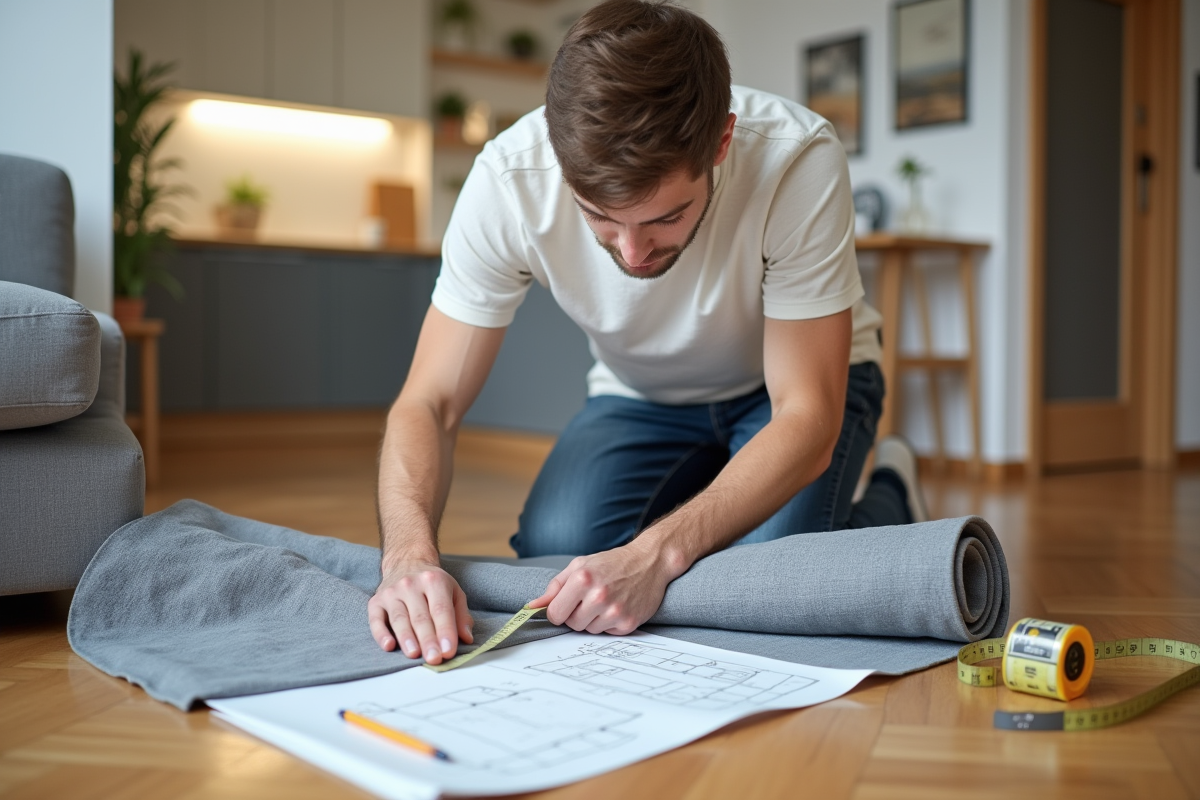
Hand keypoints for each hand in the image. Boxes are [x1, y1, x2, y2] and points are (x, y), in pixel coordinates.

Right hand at [368, 561, 472, 664]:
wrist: (406, 562)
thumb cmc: (433, 584)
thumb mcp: (454, 592)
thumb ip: (461, 616)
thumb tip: (466, 638)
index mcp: (434, 581)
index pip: (441, 609)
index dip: (445, 631)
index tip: (448, 651)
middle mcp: (411, 585)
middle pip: (420, 617)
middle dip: (428, 640)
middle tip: (434, 659)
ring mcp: (392, 592)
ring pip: (399, 619)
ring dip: (407, 638)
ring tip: (414, 654)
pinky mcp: (376, 601)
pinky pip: (376, 620)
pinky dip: (381, 634)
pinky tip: (389, 646)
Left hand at [529, 541, 681, 634]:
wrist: (649, 561)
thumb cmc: (611, 563)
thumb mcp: (580, 565)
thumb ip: (555, 587)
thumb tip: (532, 606)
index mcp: (582, 579)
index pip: (555, 613)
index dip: (559, 610)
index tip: (567, 604)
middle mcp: (598, 596)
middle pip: (572, 624)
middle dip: (577, 615)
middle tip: (590, 599)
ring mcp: (614, 611)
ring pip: (589, 631)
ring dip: (594, 620)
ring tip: (606, 601)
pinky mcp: (628, 622)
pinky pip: (607, 633)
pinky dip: (610, 624)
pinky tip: (618, 606)